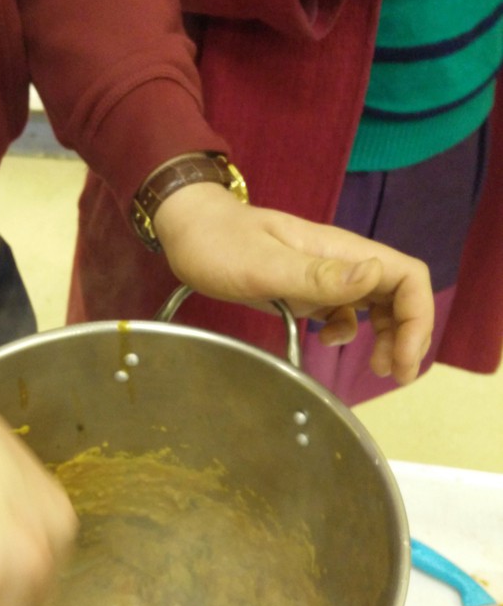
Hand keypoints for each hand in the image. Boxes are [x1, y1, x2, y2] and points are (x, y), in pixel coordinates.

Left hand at [154, 183, 432, 384]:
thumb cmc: (220, 243)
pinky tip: (327, 343)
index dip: (417, 317)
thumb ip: (319, 275)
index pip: (406, 276)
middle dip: (408, 334)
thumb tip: (374, 275)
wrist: (188, 229)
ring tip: (379, 369)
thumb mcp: (265, 265)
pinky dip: (346, 332)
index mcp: (340, 252)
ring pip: (376, 305)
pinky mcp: (304, 289)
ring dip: (386, 337)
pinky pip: (342, 310)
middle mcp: (339, 262)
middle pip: (398, 294)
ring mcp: (323, 276)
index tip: (403, 357)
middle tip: (397, 376)